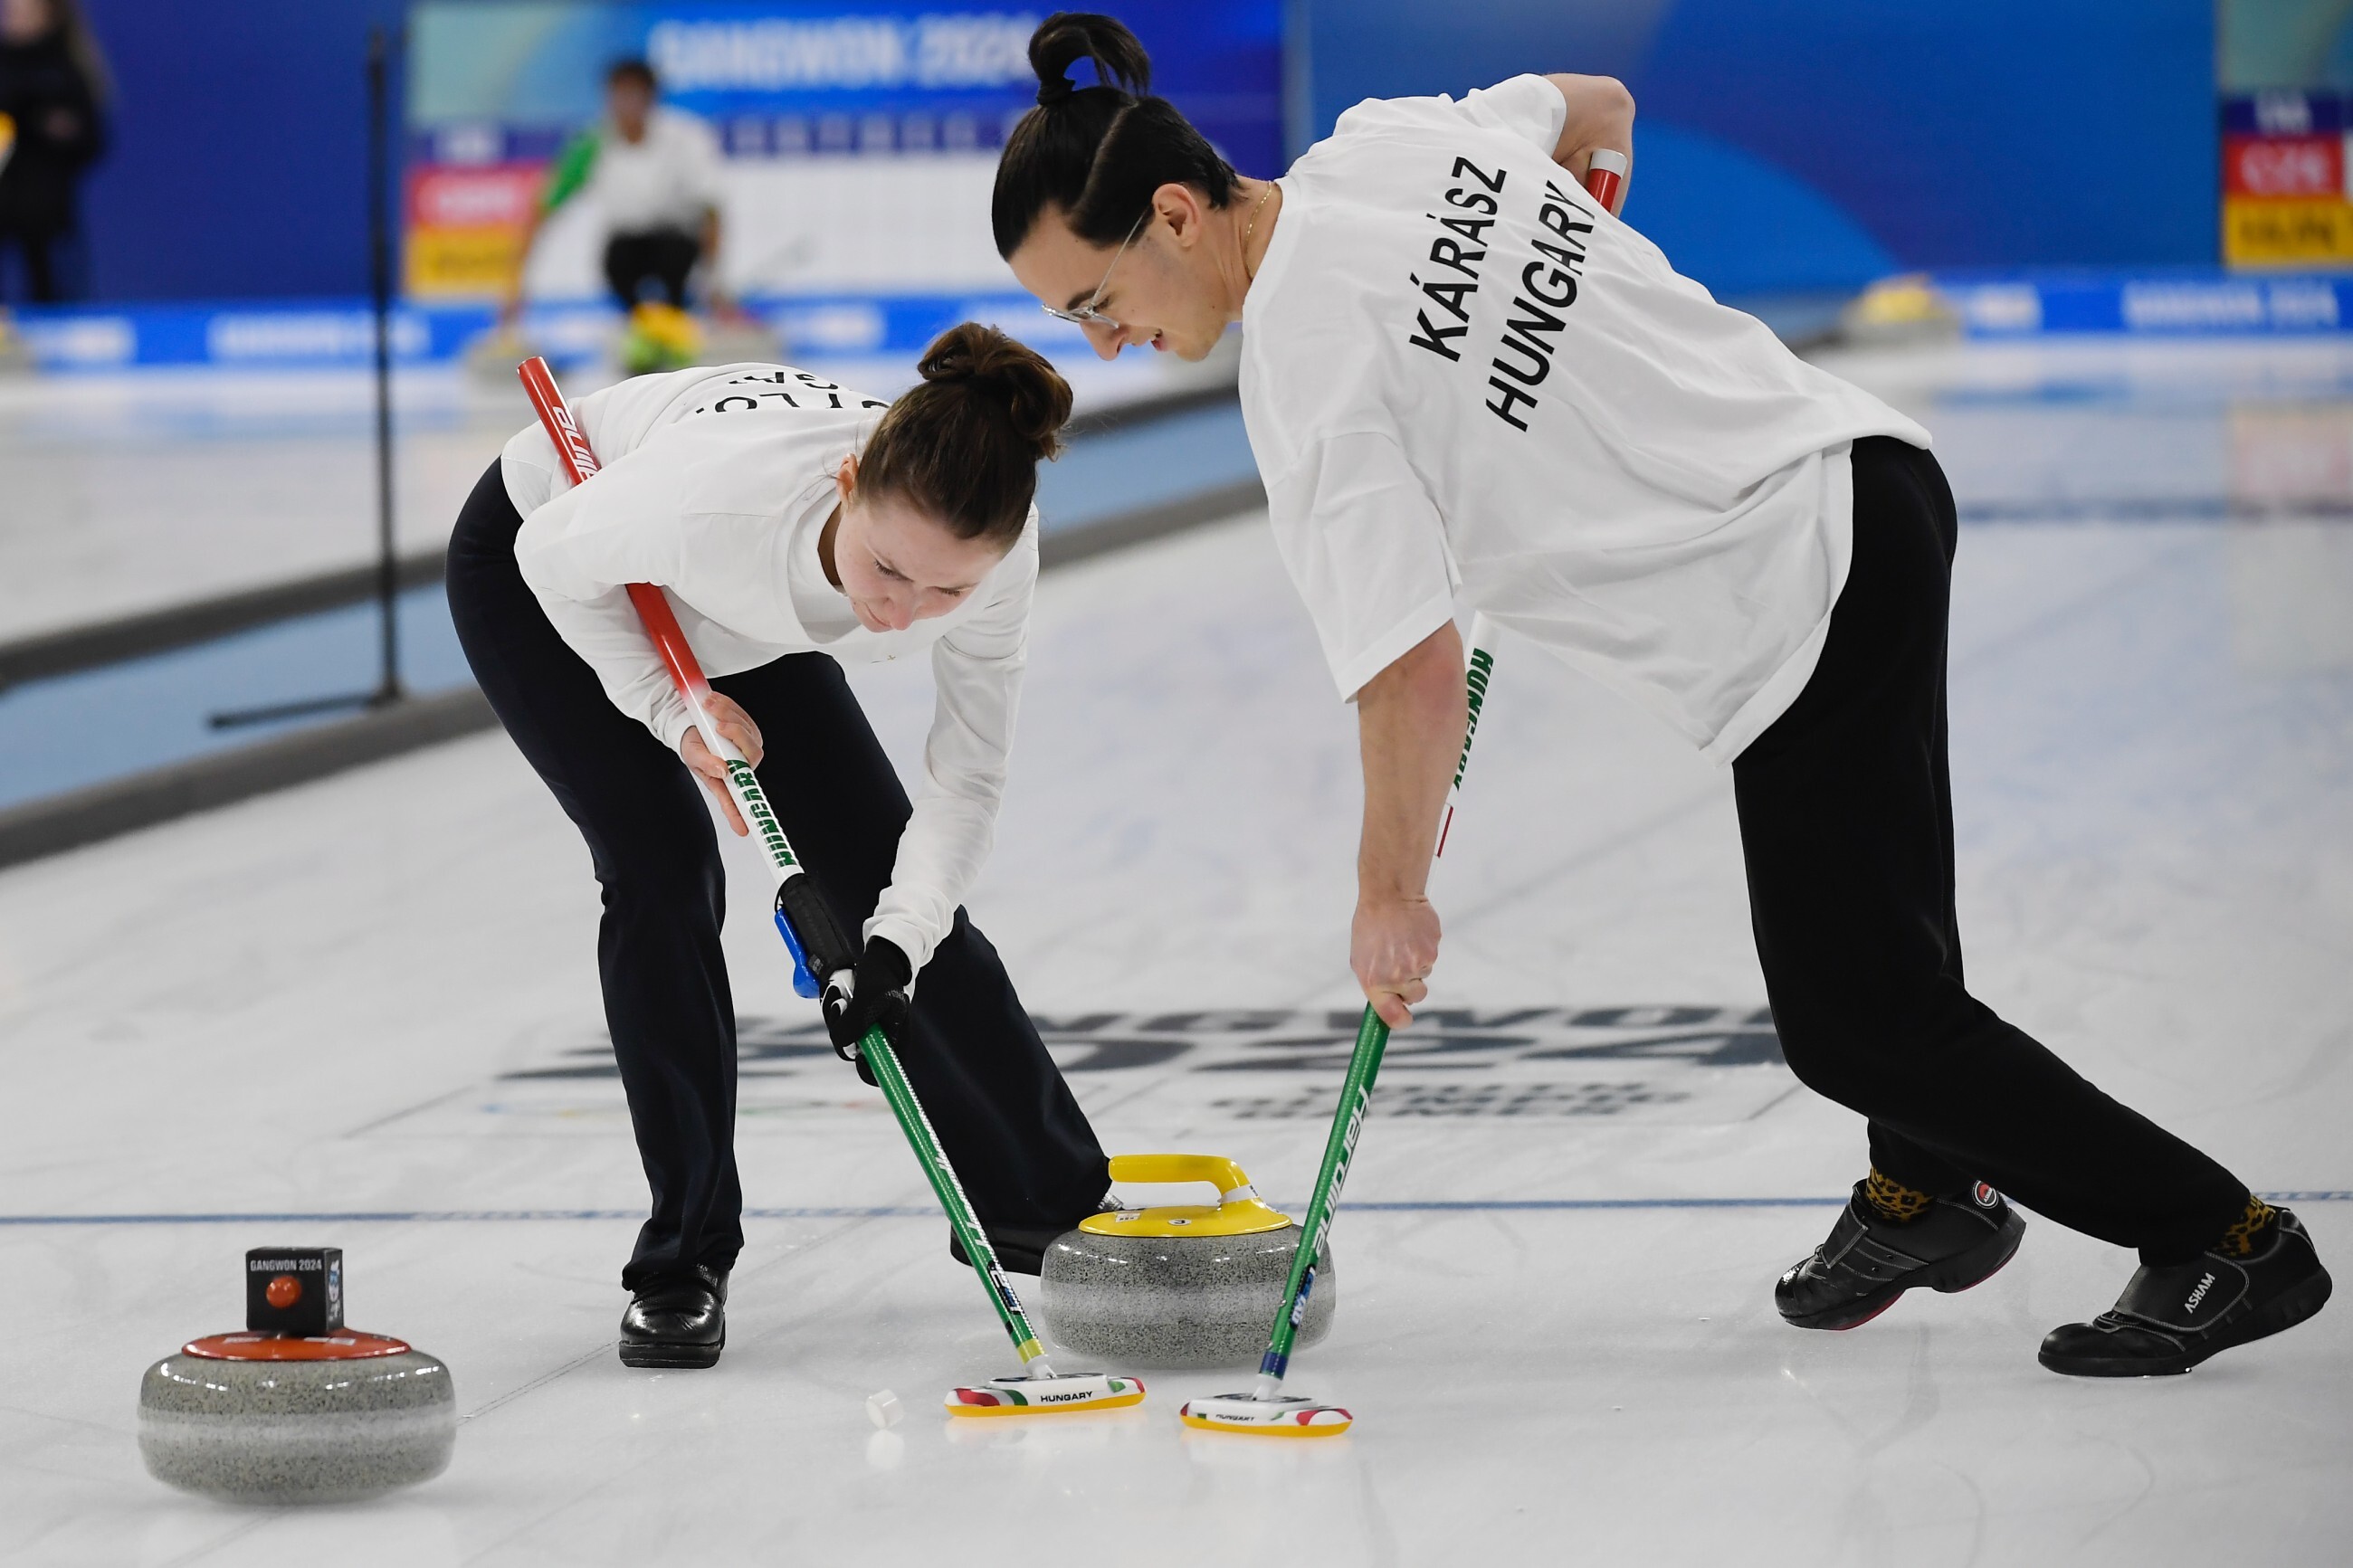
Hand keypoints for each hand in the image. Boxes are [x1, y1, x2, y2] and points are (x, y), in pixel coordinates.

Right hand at [678, 692, 763, 835]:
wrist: (687, 720)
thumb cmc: (690, 743)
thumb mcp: (692, 754)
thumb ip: (706, 764)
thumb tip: (724, 771)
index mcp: (726, 779)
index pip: (738, 800)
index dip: (741, 814)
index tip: (744, 830)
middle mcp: (740, 765)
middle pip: (752, 754)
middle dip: (736, 735)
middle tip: (717, 726)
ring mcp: (747, 747)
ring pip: (749, 731)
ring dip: (728, 716)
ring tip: (708, 708)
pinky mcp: (749, 729)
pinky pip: (745, 717)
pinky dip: (730, 708)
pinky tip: (714, 705)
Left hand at [823, 937, 911, 1075]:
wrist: (878, 958)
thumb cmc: (880, 978)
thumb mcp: (868, 1000)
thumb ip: (855, 1025)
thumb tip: (845, 1046)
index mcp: (895, 1039)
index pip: (885, 1071)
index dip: (868, 1070)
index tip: (858, 1055)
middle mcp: (880, 1038)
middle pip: (853, 1053)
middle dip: (842, 1031)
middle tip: (842, 1006)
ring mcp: (866, 1030)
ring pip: (840, 1036)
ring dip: (834, 1014)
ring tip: (840, 992)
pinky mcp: (854, 1020)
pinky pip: (836, 1023)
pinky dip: (832, 1007)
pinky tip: (838, 991)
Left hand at [1352, 894, 1440, 1028]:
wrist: (1388, 896)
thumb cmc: (1371, 927)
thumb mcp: (1361, 959)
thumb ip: (1374, 985)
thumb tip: (1388, 1006)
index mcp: (1373, 982)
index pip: (1392, 1016)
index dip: (1400, 1021)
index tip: (1402, 1019)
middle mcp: (1396, 977)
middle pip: (1415, 997)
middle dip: (1410, 985)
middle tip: (1399, 962)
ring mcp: (1416, 965)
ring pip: (1423, 975)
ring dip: (1416, 963)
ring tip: (1402, 941)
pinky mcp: (1431, 951)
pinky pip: (1431, 958)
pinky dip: (1424, 948)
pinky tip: (1413, 934)